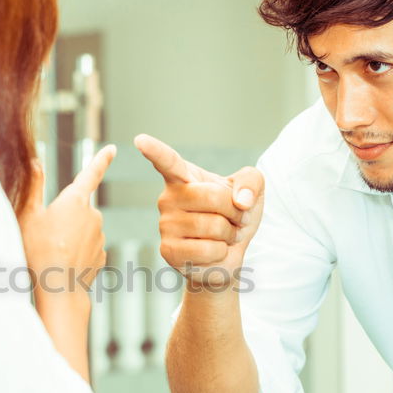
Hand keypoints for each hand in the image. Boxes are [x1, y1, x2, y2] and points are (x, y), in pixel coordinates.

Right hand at [17, 145, 113, 293]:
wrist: (59, 290)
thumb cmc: (38, 251)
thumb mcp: (28, 216)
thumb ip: (34, 187)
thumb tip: (36, 162)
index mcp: (75, 200)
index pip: (91, 173)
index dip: (102, 159)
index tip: (112, 149)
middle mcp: (93, 215)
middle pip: (78, 208)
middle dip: (64, 218)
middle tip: (45, 235)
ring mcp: (99, 236)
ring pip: (83, 229)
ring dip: (70, 236)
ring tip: (53, 252)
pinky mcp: (102, 255)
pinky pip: (87, 248)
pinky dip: (77, 253)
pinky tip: (64, 264)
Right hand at [136, 134, 263, 289]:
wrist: (229, 253)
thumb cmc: (234, 216)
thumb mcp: (252, 191)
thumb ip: (251, 182)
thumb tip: (241, 201)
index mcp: (183, 177)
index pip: (168, 161)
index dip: (155, 150)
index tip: (140, 140)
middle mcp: (168, 198)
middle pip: (212, 196)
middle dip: (234, 210)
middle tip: (233, 219)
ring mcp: (165, 225)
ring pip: (213, 225)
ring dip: (229, 234)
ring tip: (222, 235)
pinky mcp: (168, 251)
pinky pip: (208, 250)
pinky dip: (221, 253)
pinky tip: (213, 251)